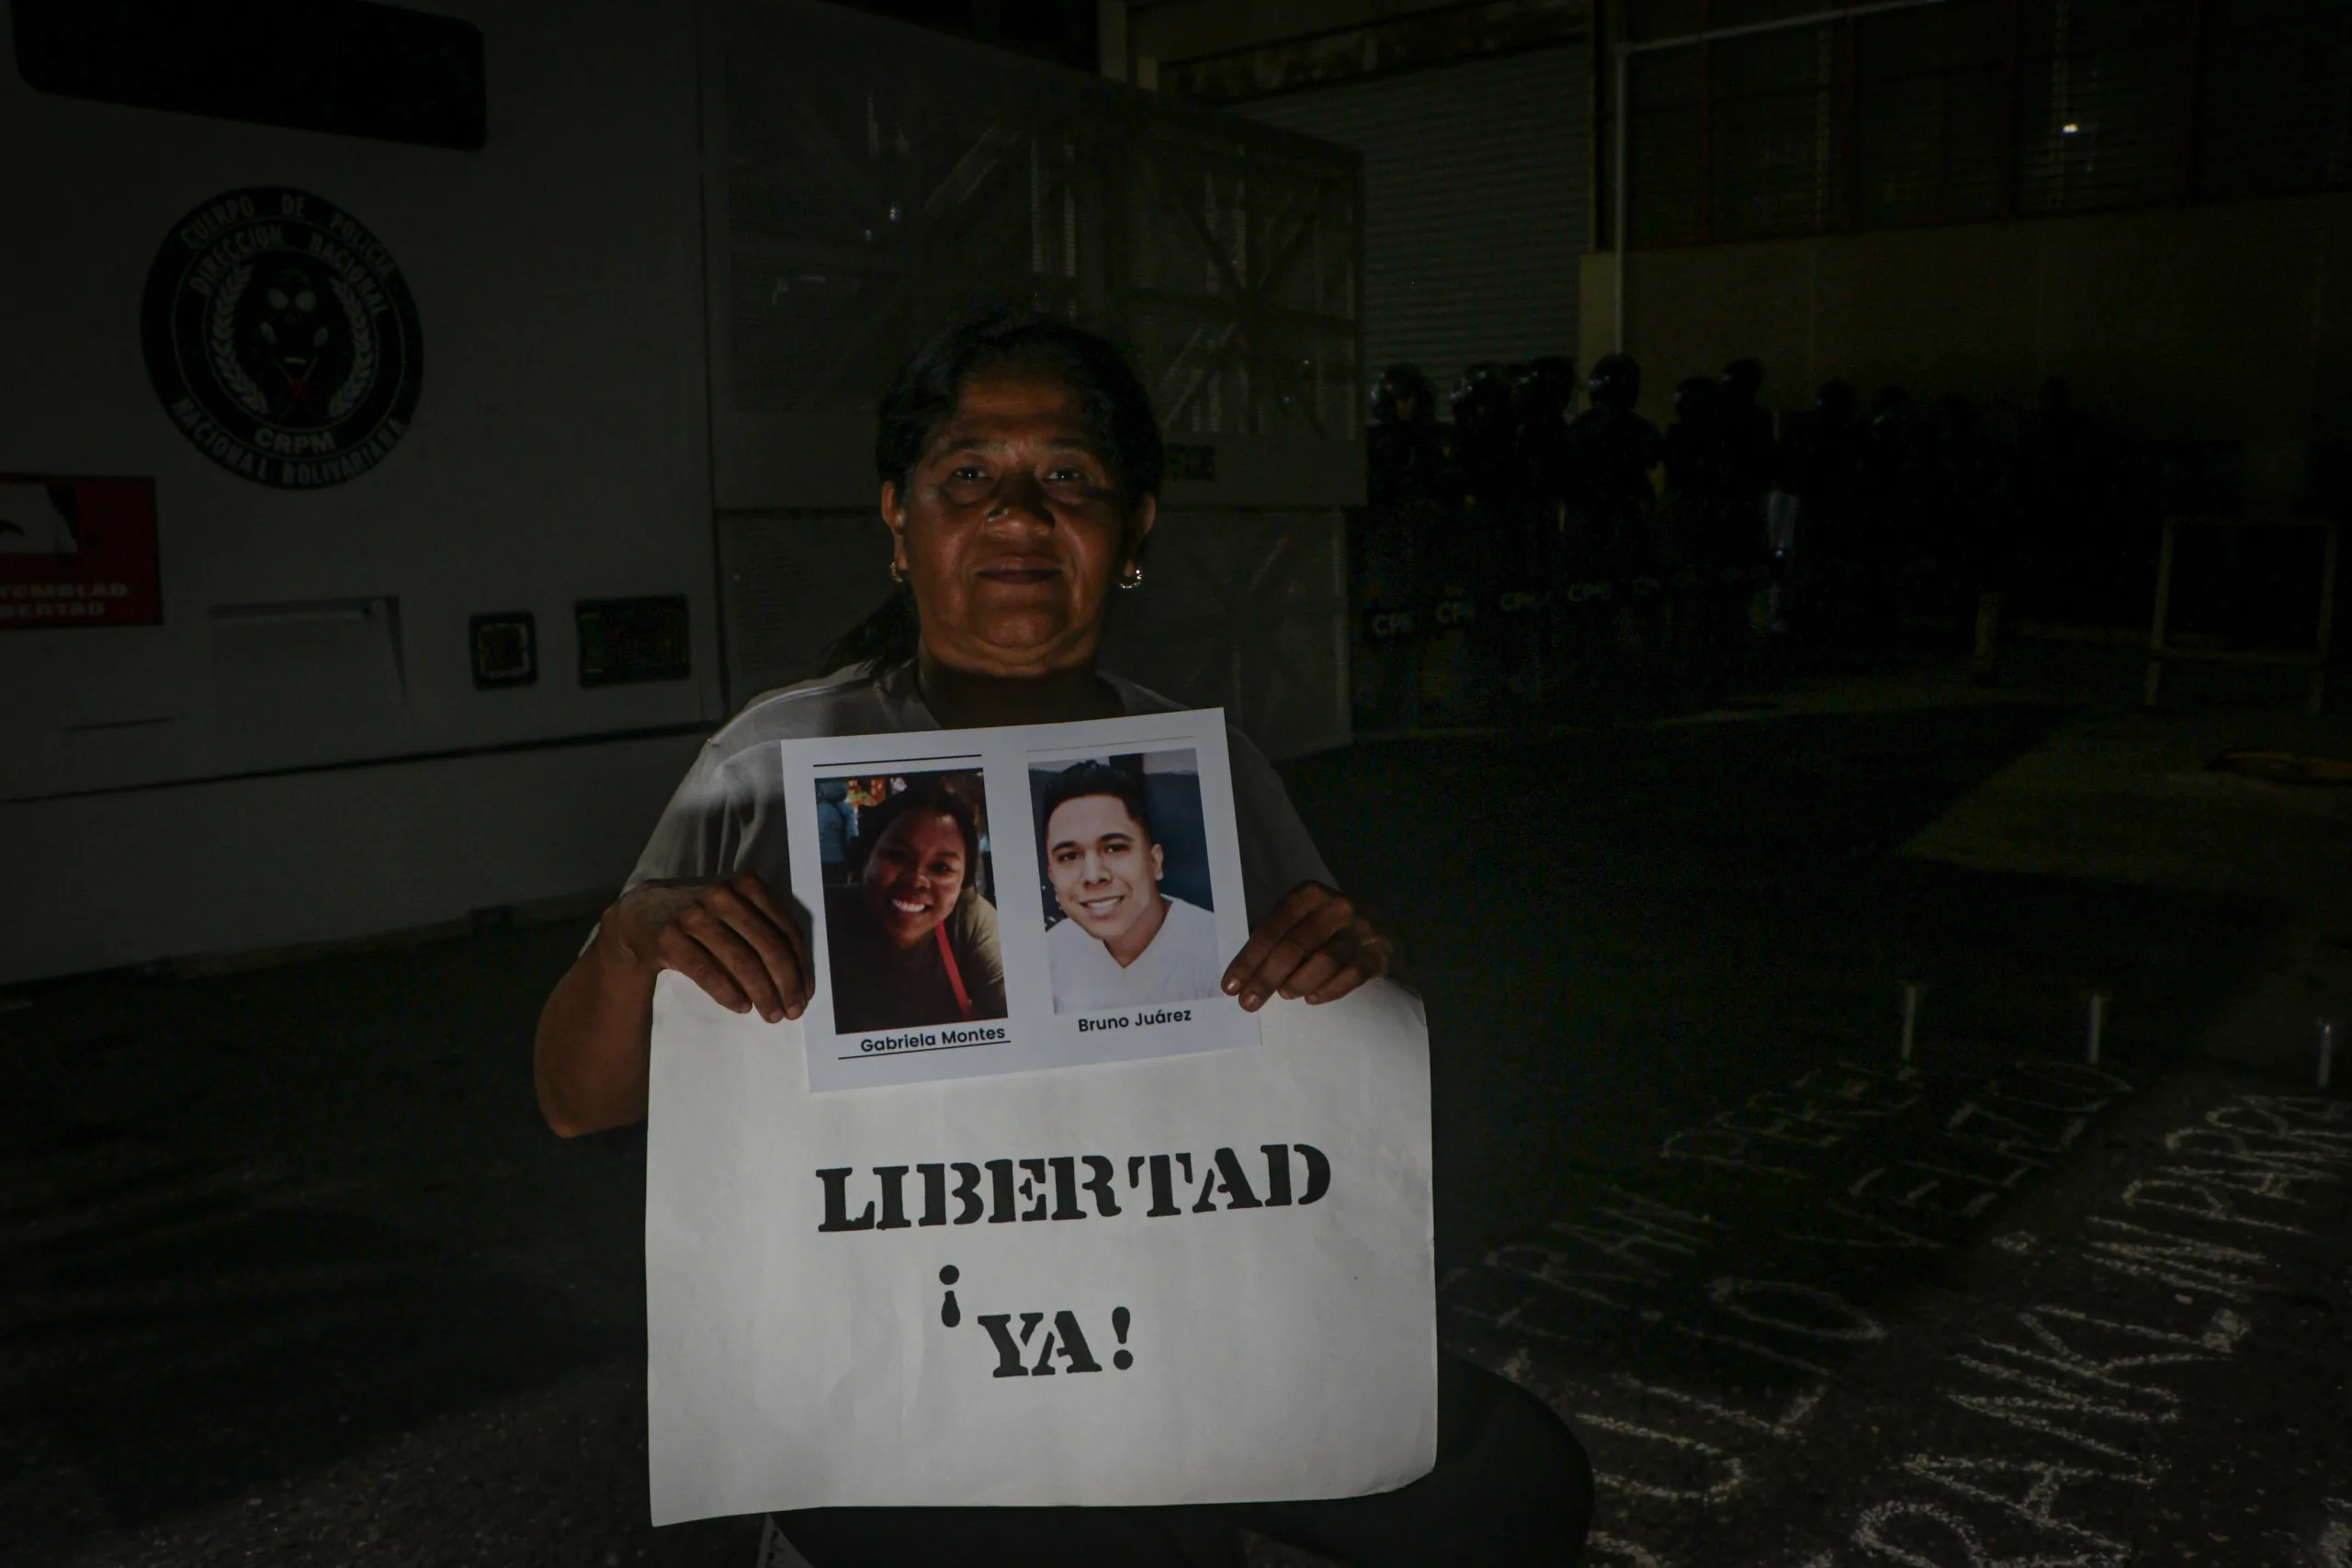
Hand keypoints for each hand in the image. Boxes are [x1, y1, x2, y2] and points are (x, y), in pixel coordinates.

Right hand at [604, 873, 809, 1022]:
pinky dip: (729, 992)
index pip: (786, 930)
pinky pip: (707, 971)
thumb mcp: (733, 907)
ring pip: (741, 961)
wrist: (638, 915)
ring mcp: (694, 915)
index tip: (805, 993)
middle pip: (768, 947)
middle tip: (793, 1011)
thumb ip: (763, 927)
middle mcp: (723, 895)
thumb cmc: (697, 915)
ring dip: (763, 993)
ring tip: (771, 1014)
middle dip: (786, 984)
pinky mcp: (669, 937)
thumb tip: (798, 975)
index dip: (800, 966)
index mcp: (747, 884)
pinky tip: (742, 1007)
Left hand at [1220, 882, 1394, 1011]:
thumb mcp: (1300, 921)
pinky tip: (1312, 998)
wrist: (1383, 927)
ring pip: (1325, 960)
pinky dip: (1330, 989)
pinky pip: (1353, 974)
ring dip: (1298, 982)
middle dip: (1267, 976)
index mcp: (1308, 894)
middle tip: (1249, 1002)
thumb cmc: (1327, 928)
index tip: (1231, 986)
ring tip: (1284, 994)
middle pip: (1295, 945)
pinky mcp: (1380, 951)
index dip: (1249, 958)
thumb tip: (1240, 975)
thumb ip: (1275, 940)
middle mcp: (1337, 906)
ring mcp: (1362, 928)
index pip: (1273, 927)